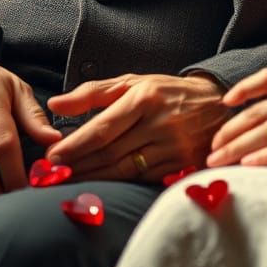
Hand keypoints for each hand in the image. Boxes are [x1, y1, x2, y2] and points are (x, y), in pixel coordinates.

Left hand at [46, 73, 226, 181]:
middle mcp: (160, 122)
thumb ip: (93, 92)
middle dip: (78, 166)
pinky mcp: (181, 164)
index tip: (52, 157)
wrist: (215, 103)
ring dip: (93, 179)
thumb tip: (55, 105)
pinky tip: (100, 185)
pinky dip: (119, 184)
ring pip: (124, 170)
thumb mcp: (134, 81)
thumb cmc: (166, 91)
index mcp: (146, 97)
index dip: (74, 146)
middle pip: (110, 152)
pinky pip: (142, 178)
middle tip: (52, 175)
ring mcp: (173, 145)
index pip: (103, 128)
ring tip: (68, 183)